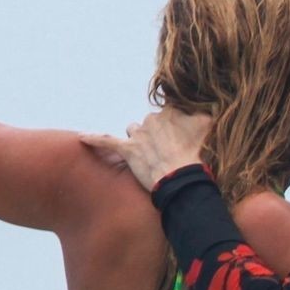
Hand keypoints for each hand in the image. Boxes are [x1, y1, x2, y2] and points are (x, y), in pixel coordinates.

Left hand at [78, 107, 213, 190]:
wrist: (182, 178)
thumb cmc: (198, 156)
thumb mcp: (208, 129)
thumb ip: (206, 115)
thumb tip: (207, 110)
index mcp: (172, 112)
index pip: (170, 112)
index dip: (174, 126)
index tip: (179, 136)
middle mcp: (153, 119)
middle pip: (151, 122)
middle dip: (156, 135)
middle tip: (167, 152)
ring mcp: (139, 135)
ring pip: (134, 130)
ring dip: (138, 139)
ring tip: (147, 154)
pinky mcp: (128, 150)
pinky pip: (106, 141)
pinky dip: (93, 139)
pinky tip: (81, 138)